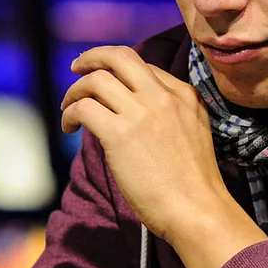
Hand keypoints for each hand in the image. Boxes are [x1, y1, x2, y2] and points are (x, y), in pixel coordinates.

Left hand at [61, 47, 264, 267]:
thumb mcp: (195, 132)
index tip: (104, 83)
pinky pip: (84, 108)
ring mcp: (142, 113)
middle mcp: (163, 96)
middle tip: (75, 68)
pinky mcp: (120, 134)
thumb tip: (133, 113)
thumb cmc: (194, 185)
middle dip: (92, 57)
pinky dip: (70, 113)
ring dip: (75, 90)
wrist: (198, 210)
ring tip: (68, 108)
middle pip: (120, 56)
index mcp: (185, 95)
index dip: (118, 71)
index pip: (143, 66)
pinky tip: (69, 127)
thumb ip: (171, 115)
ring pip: (96, 80)